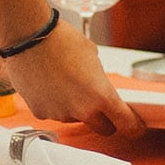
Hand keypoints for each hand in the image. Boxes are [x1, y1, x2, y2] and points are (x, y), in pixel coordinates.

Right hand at [3, 18, 143, 138]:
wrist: (29, 36)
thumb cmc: (60, 40)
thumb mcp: (92, 57)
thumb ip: (98, 80)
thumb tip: (96, 87)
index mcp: (101, 95)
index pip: (126, 123)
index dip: (133, 127)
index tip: (135, 127)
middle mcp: (82, 110)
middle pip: (103, 129)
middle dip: (104, 120)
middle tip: (99, 105)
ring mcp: (60, 114)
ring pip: (75, 119)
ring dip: (75, 107)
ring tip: (64, 82)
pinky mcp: (41, 113)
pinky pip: (54, 113)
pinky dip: (54, 104)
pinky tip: (49, 84)